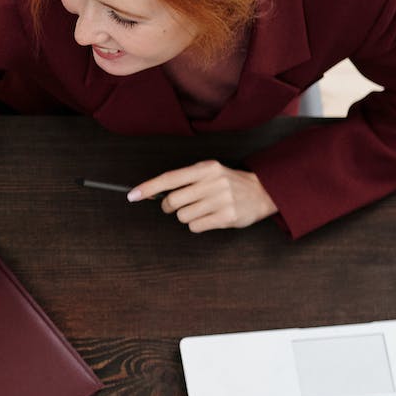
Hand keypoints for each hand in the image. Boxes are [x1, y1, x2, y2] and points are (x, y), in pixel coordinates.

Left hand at [129, 160, 277, 231]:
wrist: (263, 191)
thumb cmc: (229, 183)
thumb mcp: (209, 172)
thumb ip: (185, 179)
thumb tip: (154, 192)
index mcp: (206, 168)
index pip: (170, 178)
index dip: (149, 187)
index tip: (132, 195)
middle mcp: (213, 182)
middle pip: (173, 201)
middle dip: (169, 207)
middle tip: (177, 206)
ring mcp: (221, 200)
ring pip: (182, 216)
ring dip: (186, 216)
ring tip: (202, 209)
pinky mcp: (227, 217)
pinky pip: (195, 226)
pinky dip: (197, 225)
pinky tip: (210, 217)